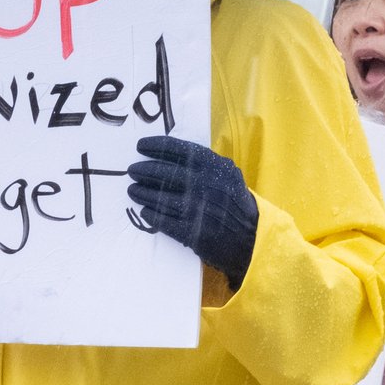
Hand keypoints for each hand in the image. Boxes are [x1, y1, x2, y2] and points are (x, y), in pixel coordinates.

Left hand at [128, 135, 258, 291]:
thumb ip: (205, 164)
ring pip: (158, 197)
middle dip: (143, 170)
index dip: (155, 146)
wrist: (252, 239)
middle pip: (162, 172)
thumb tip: (172, 154)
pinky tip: (145, 211)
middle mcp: (204, 185)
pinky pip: (163, 220)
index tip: (140, 146)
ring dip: (141, 193)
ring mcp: (197, 209)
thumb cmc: (236, 204)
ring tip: (133, 190)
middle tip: (132, 171)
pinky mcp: (192, 232)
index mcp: (214, 167)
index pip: (177, 149)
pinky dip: (151, 215)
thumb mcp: (229, 175)